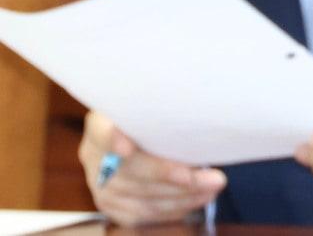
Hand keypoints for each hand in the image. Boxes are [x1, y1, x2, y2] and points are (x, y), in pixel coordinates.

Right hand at [78, 110, 224, 225]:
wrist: (143, 132)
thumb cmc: (159, 113)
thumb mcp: (158, 104)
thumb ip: (167, 111)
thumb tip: (199, 117)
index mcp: (101, 122)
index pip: (101, 131)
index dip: (112, 140)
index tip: (126, 148)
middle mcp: (94, 154)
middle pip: (130, 171)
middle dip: (173, 176)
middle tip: (213, 178)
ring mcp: (98, 183)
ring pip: (140, 197)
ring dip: (182, 196)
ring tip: (213, 188)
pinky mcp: (109, 204)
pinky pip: (140, 213)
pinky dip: (172, 209)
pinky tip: (196, 199)